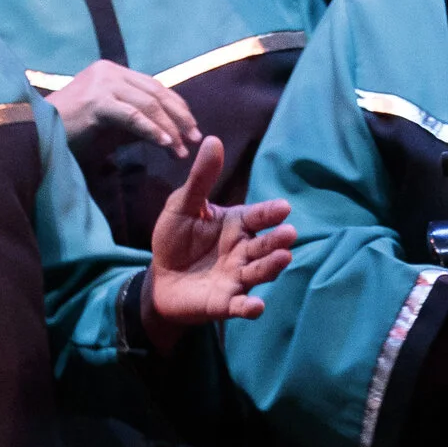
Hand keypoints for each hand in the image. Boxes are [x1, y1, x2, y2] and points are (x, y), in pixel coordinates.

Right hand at [47, 59, 201, 158]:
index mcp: (112, 71)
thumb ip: (138, 122)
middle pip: (156, 92)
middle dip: (179, 117)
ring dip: (169, 129)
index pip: (154, 86)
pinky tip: (165, 145)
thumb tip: (172, 134)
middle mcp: (108, 71)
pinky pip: (133, 116)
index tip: (192, 129)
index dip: (177, 107)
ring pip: (148, 104)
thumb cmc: (72, 133)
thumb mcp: (111, 124)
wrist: (36, 134)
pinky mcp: (96, 101)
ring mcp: (102, 83)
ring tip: (181, 150)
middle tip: (194, 139)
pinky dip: (152, 131)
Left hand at [144, 135, 297, 351]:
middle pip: (265, 245)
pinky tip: (256, 306)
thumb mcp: (183, 206)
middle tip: (289, 233)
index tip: (282, 208)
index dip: (270, 213)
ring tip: (284, 258)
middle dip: (278, 240)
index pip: (258, 216)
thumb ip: (200, 179)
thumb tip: (212, 139)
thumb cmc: (175, 238)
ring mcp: (237, 277)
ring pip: (259, 272)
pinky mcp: (225, 302)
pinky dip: (250, 307)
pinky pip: (240, 305)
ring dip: (272, 267)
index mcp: (237, 225)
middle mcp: (243, 251)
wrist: (158, 278)